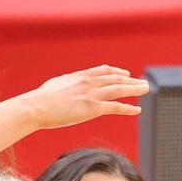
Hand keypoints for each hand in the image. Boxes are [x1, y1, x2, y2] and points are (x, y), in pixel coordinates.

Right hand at [21, 65, 148, 129]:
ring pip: (119, 90)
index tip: (125, 74)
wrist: (35, 108)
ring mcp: (92, 95)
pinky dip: (128, 108)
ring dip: (135, 89)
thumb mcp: (54, 85)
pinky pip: (115, 107)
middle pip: (115, 79)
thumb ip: (64, 83)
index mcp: (79, 76)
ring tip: (146, 90)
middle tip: (142, 82)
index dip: (116, 72)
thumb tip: (63, 85)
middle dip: (131, 80)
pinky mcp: (93, 108)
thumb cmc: (39, 100)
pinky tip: (137, 110)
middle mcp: (88, 82)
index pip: (103, 71)